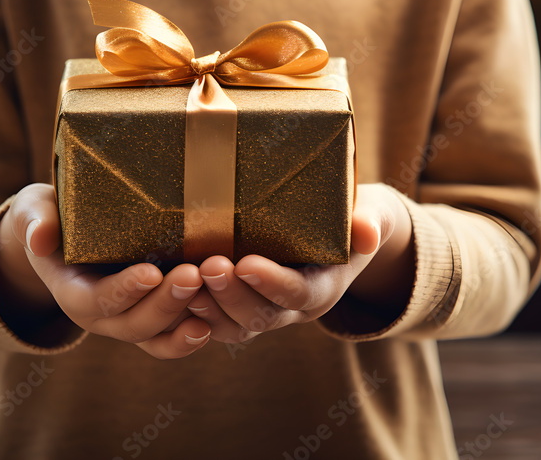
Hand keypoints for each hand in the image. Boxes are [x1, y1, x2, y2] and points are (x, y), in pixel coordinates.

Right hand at [0, 183, 211, 358]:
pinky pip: (169, 340)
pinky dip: (189, 337)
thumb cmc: (52, 217)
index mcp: (72, 292)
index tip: (151, 273)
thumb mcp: (35, 211)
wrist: (64, 237)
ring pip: (156, 336)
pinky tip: (212, 323)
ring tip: (209, 293)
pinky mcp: (152, 318)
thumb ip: (35, 221)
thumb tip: (40, 238)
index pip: (97, 300)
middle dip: (164, 303)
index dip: (124, 291)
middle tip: (192, 275)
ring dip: (183, 319)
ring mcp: (128, 320)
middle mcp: (101, 316)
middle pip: (134, 324)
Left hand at [186, 183, 413, 343]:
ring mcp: (264, 311)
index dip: (272, 283)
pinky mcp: (238, 307)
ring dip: (207, 307)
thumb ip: (368, 221)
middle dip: (231, 295)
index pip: (298, 294)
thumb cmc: (351, 216)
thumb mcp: (371, 214)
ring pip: (233, 326)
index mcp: (324, 287)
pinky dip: (192, 311)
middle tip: (207, 265)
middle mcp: (292, 309)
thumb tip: (366, 231)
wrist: (342, 237)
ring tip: (182, 280)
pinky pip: (213, 322)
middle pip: (261, 316)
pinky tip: (169, 289)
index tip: (246, 263)